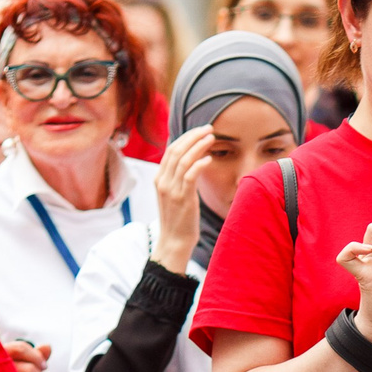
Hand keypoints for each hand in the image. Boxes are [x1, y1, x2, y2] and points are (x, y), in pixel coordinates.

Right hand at [151, 127, 212, 272]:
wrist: (174, 242)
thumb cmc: (179, 219)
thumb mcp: (176, 195)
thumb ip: (180, 178)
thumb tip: (194, 162)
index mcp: (159, 178)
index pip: (171, 149)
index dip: (186, 137)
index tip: (200, 131)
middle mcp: (162, 181)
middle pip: (176, 150)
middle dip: (193, 136)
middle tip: (209, 128)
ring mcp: (171, 190)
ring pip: (183, 160)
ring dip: (199, 146)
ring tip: (212, 138)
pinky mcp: (182, 199)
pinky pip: (190, 176)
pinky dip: (199, 164)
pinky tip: (209, 159)